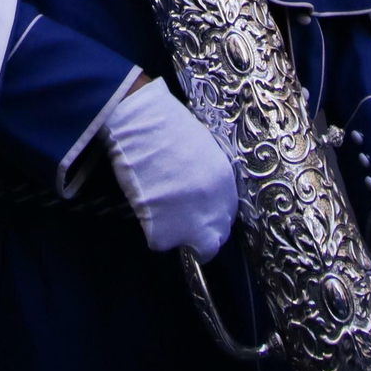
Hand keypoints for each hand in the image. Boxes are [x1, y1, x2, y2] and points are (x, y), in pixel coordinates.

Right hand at [103, 80, 237, 260]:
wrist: (144, 125)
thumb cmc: (169, 128)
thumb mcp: (203, 154)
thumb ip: (207, 182)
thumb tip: (199, 198)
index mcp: (227, 188)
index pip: (224, 220)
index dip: (206, 218)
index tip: (191, 212)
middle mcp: (215, 212)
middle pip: (211, 243)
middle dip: (195, 237)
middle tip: (174, 220)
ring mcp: (191, 225)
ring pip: (182, 244)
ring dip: (169, 231)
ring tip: (154, 202)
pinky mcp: (164, 234)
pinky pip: (157, 240)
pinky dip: (148, 226)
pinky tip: (143, 201)